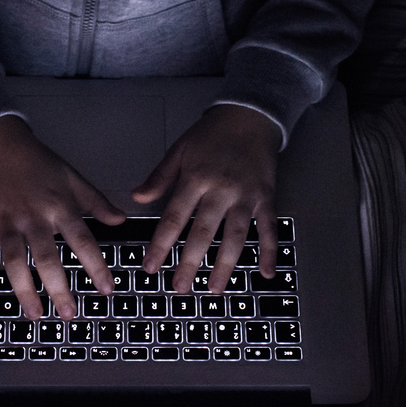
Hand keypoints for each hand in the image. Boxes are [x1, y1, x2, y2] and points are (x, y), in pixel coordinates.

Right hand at [0, 115, 129, 318]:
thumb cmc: (37, 161)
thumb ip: (97, 202)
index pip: (82, 241)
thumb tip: (121, 221)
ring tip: (35, 314)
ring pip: (13, 261)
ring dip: (23, 290)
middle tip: (70, 314)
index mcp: (59, 207)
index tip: (107, 290)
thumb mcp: (72, 177)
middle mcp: (32, 218)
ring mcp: (5, 223)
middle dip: (59, 288)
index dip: (96, 266)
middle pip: (46, 258)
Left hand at [132, 104, 281, 295]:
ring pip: (236, 236)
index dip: (160, 244)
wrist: (249, 117)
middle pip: (203, 232)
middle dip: (190, 263)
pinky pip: (269, 228)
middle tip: (179, 288)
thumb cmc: (210, 135)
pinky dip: (269, 251)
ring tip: (214, 289)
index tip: (150, 267)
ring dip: (225, 265)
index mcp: (195, 178)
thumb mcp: (179, 150)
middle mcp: (221, 190)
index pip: (174, 217)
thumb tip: (136, 198)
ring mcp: (246, 196)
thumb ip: (159, 177)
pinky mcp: (266, 198)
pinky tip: (265, 273)